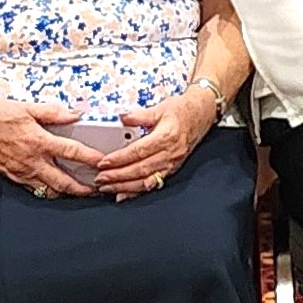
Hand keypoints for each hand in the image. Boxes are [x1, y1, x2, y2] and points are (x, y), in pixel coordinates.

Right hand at [0, 98, 99, 197]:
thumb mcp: (27, 108)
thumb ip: (54, 113)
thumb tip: (76, 114)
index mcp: (38, 140)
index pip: (72, 152)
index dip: (91, 158)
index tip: (104, 162)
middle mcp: (32, 160)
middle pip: (64, 181)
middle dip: (84, 189)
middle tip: (98, 189)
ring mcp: (22, 172)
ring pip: (50, 190)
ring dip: (67, 193)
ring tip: (81, 192)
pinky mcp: (13, 177)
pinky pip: (35, 189)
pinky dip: (49, 191)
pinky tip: (56, 189)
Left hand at [95, 87, 219, 197]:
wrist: (202, 114)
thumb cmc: (182, 110)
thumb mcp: (159, 108)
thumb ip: (139, 115)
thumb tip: (122, 118)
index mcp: (166, 137)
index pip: (138, 151)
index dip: (119, 159)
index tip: (103, 163)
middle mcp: (170, 153)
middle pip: (140, 169)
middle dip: (118, 176)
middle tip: (100, 179)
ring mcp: (172, 163)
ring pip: (146, 180)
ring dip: (125, 187)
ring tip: (108, 188)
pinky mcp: (172, 169)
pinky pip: (153, 183)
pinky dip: (138, 190)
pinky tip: (125, 194)